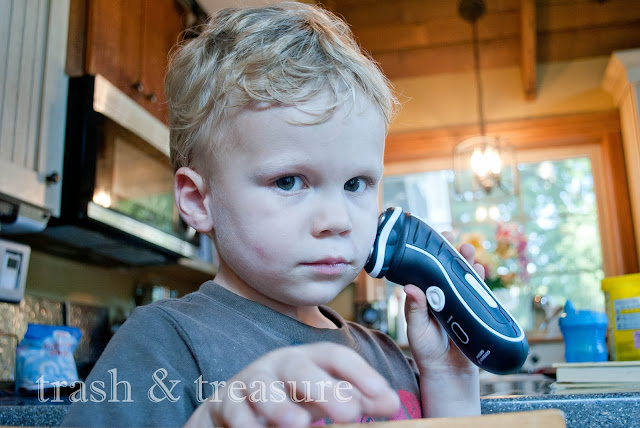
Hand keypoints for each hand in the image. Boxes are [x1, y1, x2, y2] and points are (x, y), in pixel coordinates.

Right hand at [184, 342, 399, 427]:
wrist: (236, 403)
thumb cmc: (290, 397)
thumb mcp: (324, 396)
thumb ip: (356, 398)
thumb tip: (392, 403)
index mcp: (309, 359)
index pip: (336, 357)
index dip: (359, 373)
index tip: (382, 394)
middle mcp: (281, 365)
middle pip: (301, 369)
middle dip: (325, 389)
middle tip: (350, 414)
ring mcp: (252, 380)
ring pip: (264, 388)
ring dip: (280, 406)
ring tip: (299, 424)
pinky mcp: (227, 401)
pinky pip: (234, 408)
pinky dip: (244, 421)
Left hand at [403, 232, 484, 371]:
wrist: (448, 371)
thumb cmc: (426, 350)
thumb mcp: (416, 329)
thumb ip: (415, 310)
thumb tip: (410, 288)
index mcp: (423, 296)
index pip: (426, 270)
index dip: (430, 254)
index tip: (433, 239)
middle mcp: (440, 295)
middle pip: (447, 270)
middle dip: (452, 254)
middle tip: (455, 240)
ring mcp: (457, 302)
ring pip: (463, 278)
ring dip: (467, 263)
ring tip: (469, 251)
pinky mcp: (472, 310)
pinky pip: (476, 292)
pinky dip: (479, 281)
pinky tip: (480, 271)